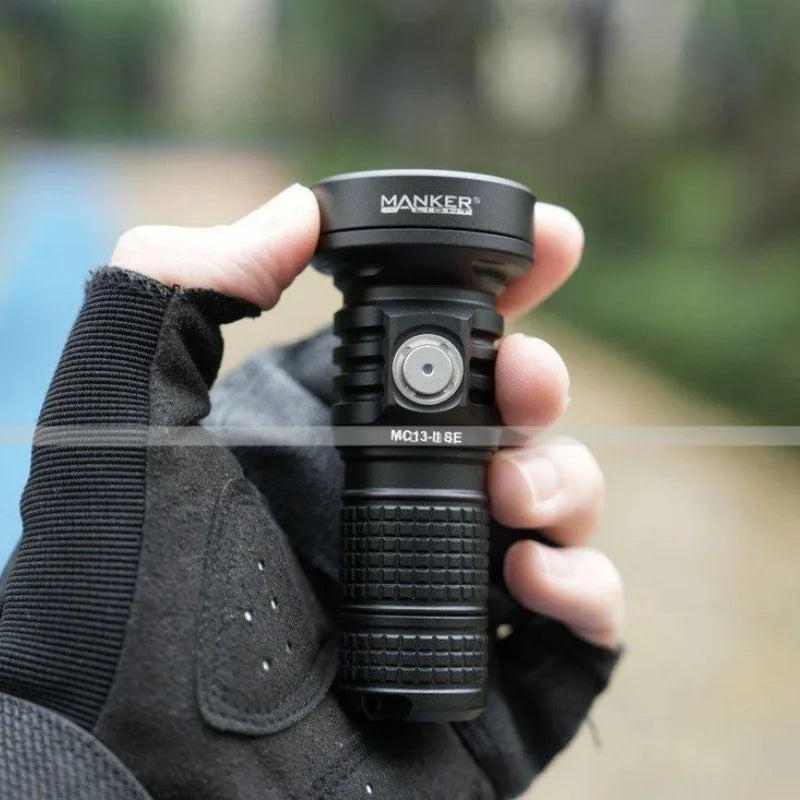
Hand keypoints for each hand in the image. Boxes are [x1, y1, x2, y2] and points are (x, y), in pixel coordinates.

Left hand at [113, 182, 623, 649]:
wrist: (131, 775)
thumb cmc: (115, 599)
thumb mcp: (124, 418)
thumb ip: (179, 288)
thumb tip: (295, 209)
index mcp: (330, 439)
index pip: (434, 350)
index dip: (501, 293)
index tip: (557, 248)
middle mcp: (394, 506)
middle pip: (513, 424)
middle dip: (542, 387)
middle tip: (529, 390)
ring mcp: (448, 590)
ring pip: (558, 513)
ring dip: (567, 487)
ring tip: (516, 501)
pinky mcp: (487, 681)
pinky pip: (579, 631)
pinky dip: (587, 595)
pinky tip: (534, 580)